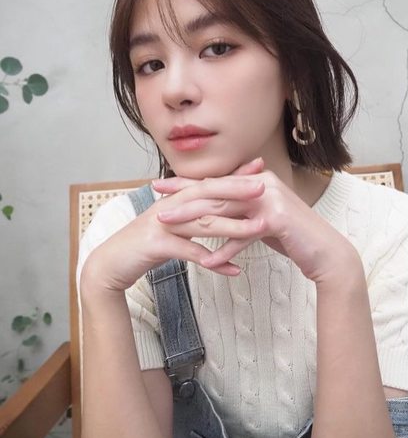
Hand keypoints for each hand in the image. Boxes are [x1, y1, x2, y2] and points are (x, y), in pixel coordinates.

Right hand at [80, 159, 266, 293]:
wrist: (111, 262)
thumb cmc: (145, 243)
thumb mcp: (172, 225)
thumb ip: (194, 215)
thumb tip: (219, 210)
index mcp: (177, 198)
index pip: (210, 182)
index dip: (234, 174)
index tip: (260, 167)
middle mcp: (171, 206)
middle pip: (208, 195)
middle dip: (238, 191)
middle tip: (264, 188)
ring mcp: (163, 223)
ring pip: (204, 222)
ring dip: (234, 226)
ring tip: (259, 228)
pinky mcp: (157, 245)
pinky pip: (190, 253)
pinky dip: (214, 262)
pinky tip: (234, 270)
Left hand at [152, 159, 362, 284]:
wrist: (325, 251)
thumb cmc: (293, 237)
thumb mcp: (262, 219)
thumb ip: (242, 211)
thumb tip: (218, 211)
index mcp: (256, 180)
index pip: (216, 181)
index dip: (186, 184)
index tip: (160, 186)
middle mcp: (262, 184)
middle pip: (215, 192)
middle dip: (183, 199)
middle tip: (157, 206)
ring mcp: (270, 199)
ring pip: (224, 210)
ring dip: (194, 222)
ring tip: (169, 229)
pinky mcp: (277, 218)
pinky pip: (243, 235)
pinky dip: (225, 250)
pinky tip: (207, 262)